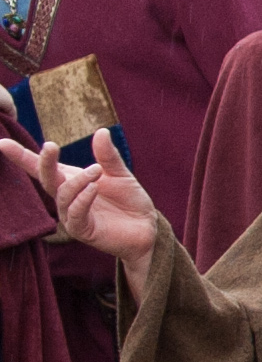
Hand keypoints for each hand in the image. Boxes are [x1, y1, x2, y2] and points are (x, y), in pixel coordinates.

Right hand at [0, 126, 156, 265]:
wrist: (148, 228)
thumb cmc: (130, 201)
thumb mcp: (121, 174)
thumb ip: (108, 156)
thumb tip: (101, 131)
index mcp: (71, 180)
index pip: (41, 167)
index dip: (22, 156)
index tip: (3, 143)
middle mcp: (66, 197)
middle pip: (46, 178)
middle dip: (44, 162)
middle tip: (50, 146)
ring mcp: (72, 215)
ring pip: (62, 195)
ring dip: (78, 181)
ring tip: (96, 171)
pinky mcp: (82, 230)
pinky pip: (74, 213)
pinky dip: (83, 199)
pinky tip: (94, 188)